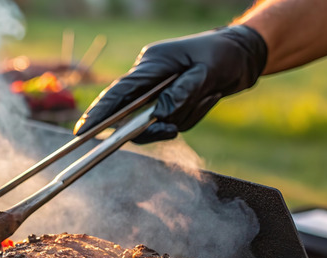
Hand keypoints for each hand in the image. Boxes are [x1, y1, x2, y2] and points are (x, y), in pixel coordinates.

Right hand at [73, 25, 266, 142]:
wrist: (243, 55)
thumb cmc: (224, 56)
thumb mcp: (207, 73)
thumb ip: (182, 93)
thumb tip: (159, 116)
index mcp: (152, 64)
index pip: (119, 92)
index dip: (99, 112)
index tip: (83, 131)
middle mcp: (149, 77)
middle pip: (133, 111)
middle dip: (147, 124)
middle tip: (166, 131)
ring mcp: (158, 90)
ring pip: (157, 121)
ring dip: (183, 116)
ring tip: (208, 94)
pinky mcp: (168, 101)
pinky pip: (173, 122)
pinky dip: (190, 116)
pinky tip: (209, 96)